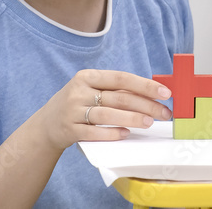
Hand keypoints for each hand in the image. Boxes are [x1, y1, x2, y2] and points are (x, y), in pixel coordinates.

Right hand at [32, 68, 172, 151]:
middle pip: (119, 97)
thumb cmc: (78, 104)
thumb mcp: (92, 90)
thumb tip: (153, 94)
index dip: (145, 85)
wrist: (46, 125)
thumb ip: (116, 90)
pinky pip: (94, 132)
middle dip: (146, 105)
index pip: (122, 78)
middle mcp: (79, 91)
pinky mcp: (69, 130)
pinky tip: (126, 135)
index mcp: (88, 76)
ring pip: (108, 115)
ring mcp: (72, 111)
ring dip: (132, 119)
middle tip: (164, 113)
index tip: (166, 93)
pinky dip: (111, 133)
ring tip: (149, 123)